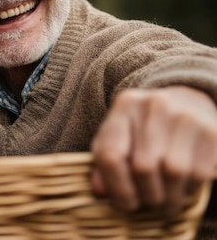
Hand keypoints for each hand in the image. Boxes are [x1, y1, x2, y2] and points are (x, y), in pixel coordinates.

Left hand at [91, 86, 216, 212]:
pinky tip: (183, 187)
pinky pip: (199, 173)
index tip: (124, 205)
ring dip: (169, 197)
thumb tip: (100, 191)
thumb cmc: (144, 127)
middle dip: (146, 195)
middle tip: (148, 204)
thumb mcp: (118, 137)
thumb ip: (105, 162)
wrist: (187, 101)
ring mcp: (184, 115)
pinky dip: (189, 189)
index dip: (116, 187)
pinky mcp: (210, 130)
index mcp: (124, 106)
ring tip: (165, 201)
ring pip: (173, 172)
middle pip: (143, 166)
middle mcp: (153, 105)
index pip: (111, 153)